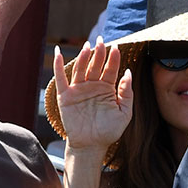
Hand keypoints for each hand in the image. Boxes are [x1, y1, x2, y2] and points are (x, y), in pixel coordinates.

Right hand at [54, 37, 132, 152]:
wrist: (92, 145)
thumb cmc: (109, 131)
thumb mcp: (124, 113)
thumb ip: (127, 93)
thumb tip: (128, 72)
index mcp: (107, 88)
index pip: (110, 69)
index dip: (113, 58)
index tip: (116, 47)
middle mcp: (92, 86)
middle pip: (95, 65)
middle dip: (98, 53)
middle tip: (101, 41)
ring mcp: (78, 90)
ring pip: (80, 69)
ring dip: (83, 57)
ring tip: (87, 46)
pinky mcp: (65, 96)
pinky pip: (61, 79)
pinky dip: (58, 65)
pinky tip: (58, 53)